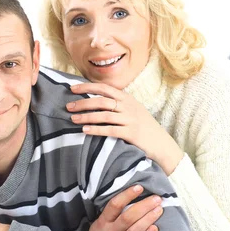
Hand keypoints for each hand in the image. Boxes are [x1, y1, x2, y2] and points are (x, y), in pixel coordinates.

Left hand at [68, 82, 183, 173]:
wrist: (161, 143)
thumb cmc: (144, 127)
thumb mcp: (133, 110)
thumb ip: (118, 103)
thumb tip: (94, 100)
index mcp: (127, 98)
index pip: (104, 88)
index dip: (87, 87)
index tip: (72, 88)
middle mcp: (128, 106)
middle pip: (101, 101)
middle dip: (83, 103)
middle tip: (68, 107)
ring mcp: (130, 119)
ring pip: (103, 115)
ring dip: (86, 117)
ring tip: (73, 119)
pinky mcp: (131, 133)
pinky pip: (109, 130)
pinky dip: (96, 130)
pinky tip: (85, 131)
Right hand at [88, 185, 162, 230]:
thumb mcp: (98, 224)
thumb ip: (111, 214)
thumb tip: (130, 196)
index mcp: (103, 222)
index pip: (115, 205)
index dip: (127, 195)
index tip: (140, 187)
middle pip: (128, 217)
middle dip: (143, 206)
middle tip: (156, 198)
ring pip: (134, 230)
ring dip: (148, 218)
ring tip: (159, 209)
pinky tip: (155, 228)